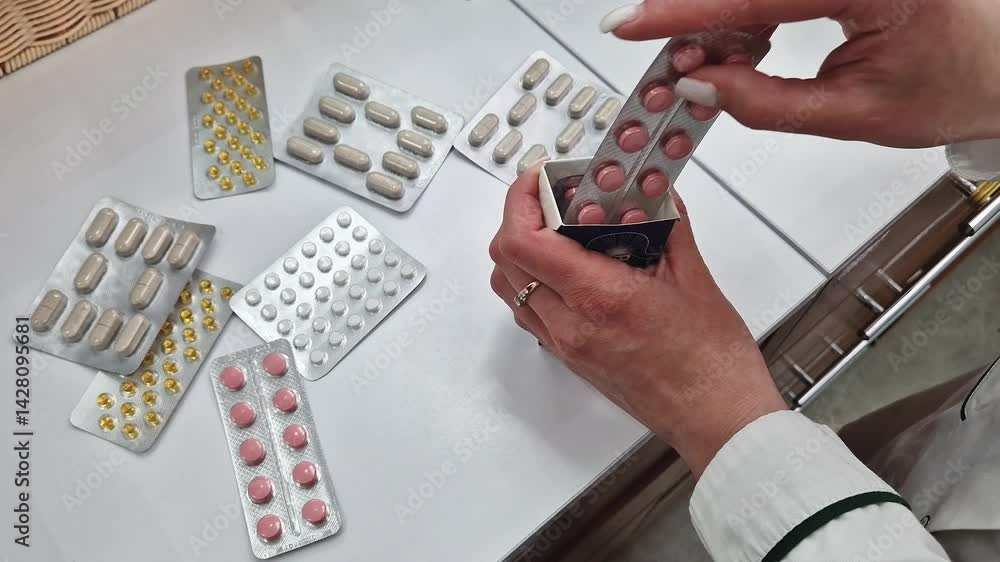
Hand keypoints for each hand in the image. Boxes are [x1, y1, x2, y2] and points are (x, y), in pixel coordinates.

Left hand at [489, 169, 786, 476]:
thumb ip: (667, 224)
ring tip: (557, 229)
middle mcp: (572, 325)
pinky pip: (528, 311)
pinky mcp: (570, 357)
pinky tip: (568, 268)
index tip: (540, 181)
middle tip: (551, 197)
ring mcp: (566, 344)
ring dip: (521, 250)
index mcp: (600, 298)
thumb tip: (653, 191)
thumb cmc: (711, 365)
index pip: (524, 240)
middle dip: (519, 218)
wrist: (716, 418)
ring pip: (509, 287)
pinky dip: (533, 280)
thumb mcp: (694, 277)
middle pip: (505, 259)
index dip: (521, 201)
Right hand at [600, 0, 999, 147]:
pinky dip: (746, 12)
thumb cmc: (960, 84)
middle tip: (672, 66)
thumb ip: (768, 102)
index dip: (682, 13)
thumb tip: (703, 87)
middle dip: (697, 21)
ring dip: (720, 19)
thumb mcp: (856, 113)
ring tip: (706, 65)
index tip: (631, 22)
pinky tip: (737, 43)